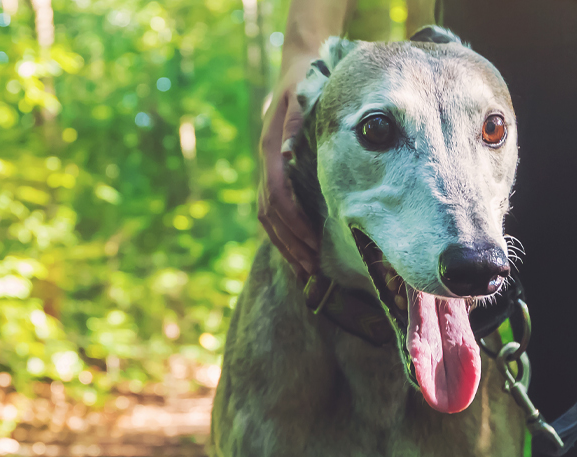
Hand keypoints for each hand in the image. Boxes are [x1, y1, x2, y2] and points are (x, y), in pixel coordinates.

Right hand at [257, 52, 322, 275]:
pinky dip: (284, 231)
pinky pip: (273, 208)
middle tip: (311, 269)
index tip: (311, 242)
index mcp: (269, 147)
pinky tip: (299, 248)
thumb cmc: (304, 81)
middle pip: (269, 213)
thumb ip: (295, 124)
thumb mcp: (301, 95)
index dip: (293, 221)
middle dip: (290, 242)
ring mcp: (267, 167)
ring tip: (306, 269)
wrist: (297, 66)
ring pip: (267, 215)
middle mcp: (265, 160)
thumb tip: (288, 154)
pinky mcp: (274, 171)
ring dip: (286, 243)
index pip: (277, 194)